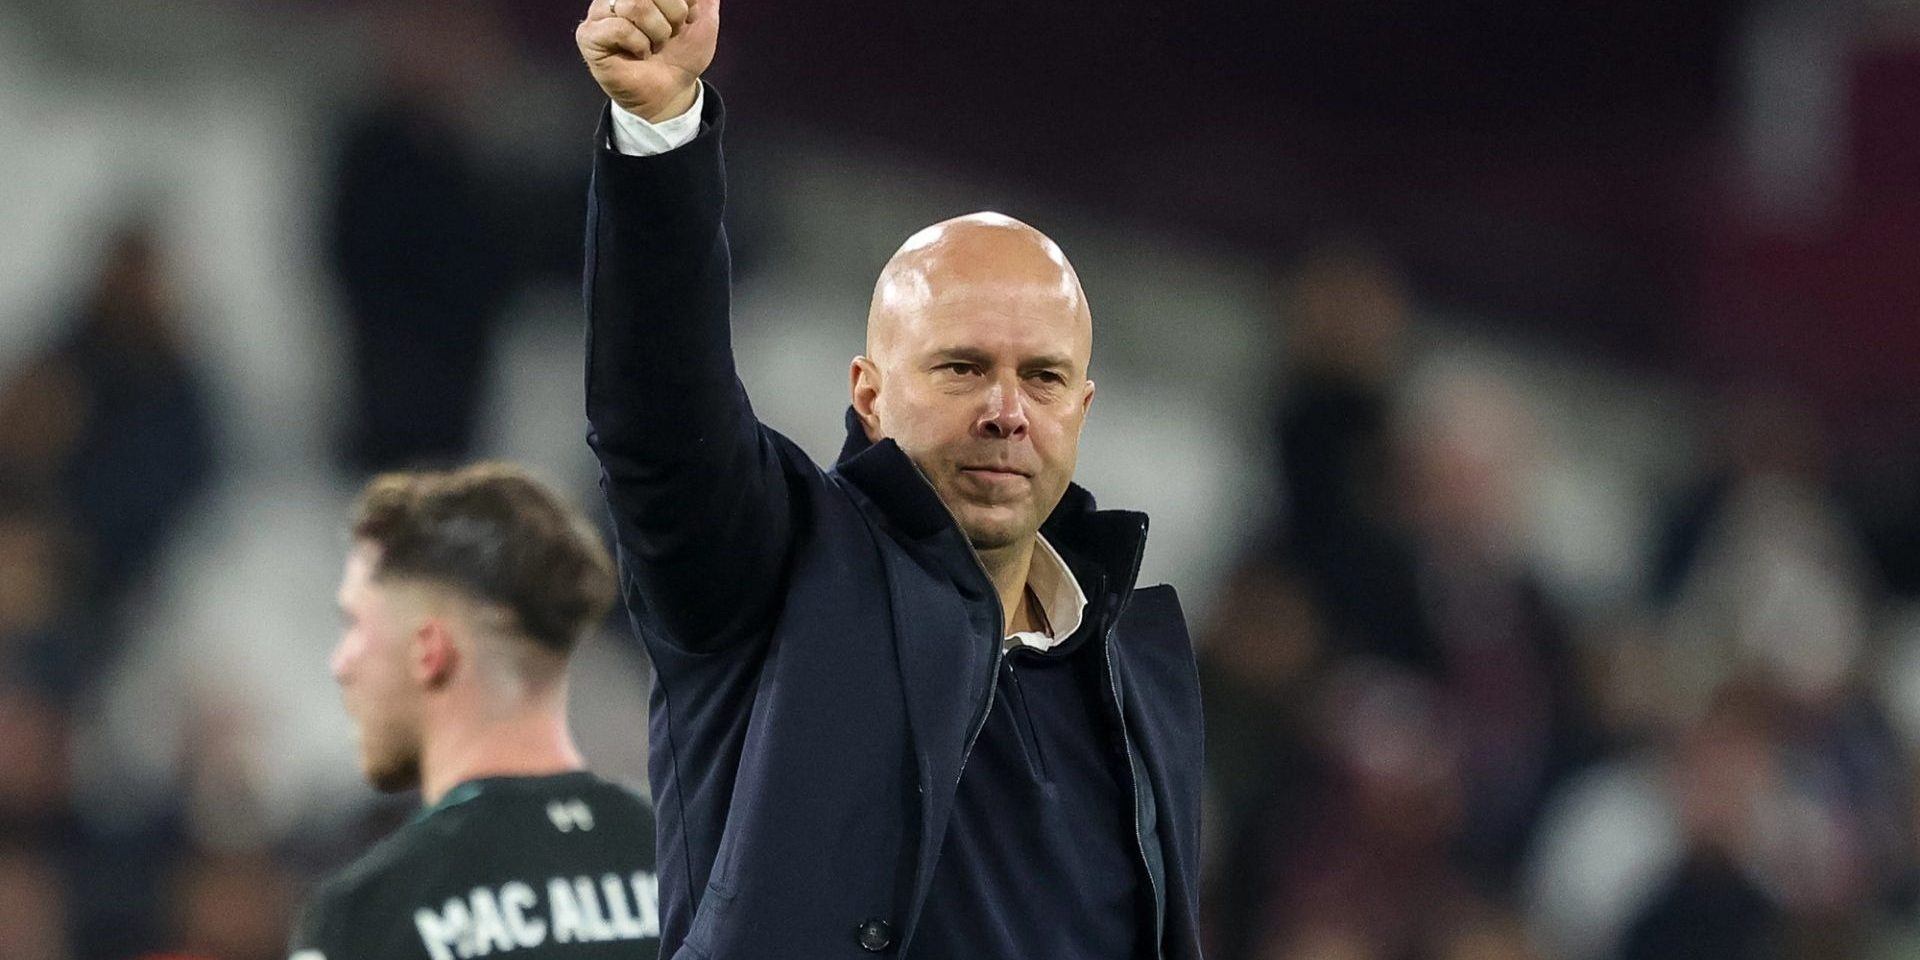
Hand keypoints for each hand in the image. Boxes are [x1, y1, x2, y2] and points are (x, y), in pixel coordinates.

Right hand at [576, 0, 717, 122]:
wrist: (673, 90)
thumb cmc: (682, 54)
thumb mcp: (704, 18)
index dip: (680, 4)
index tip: (681, 20)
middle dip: (673, 15)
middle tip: (669, 35)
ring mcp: (600, 12)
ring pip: (634, 5)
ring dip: (657, 32)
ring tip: (654, 45)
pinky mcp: (589, 35)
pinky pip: (619, 28)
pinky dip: (639, 44)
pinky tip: (639, 53)